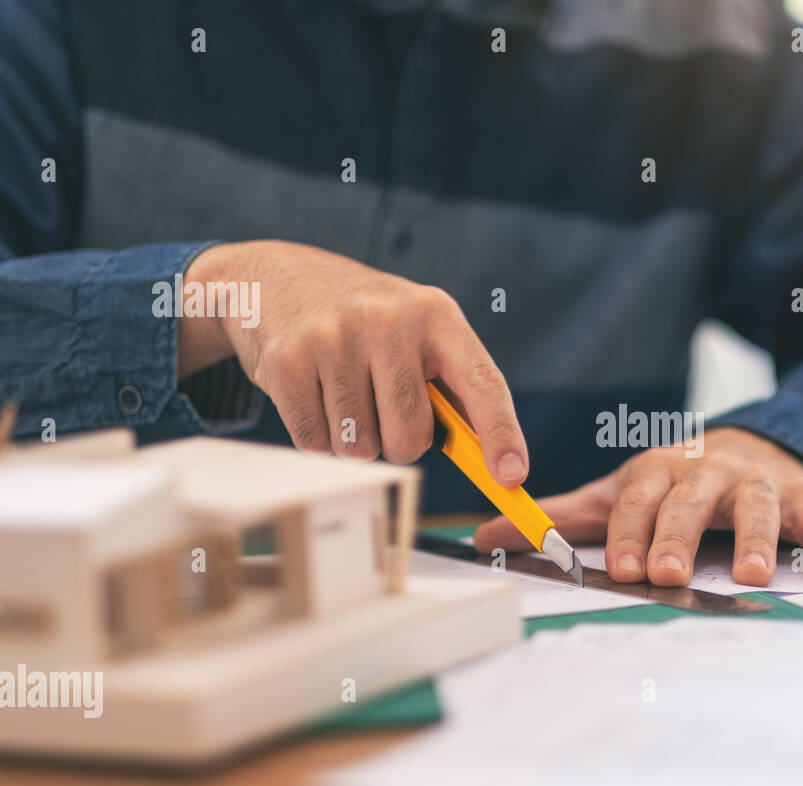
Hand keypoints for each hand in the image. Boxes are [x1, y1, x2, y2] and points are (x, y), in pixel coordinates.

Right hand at [178, 240, 527, 478]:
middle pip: (410, 436)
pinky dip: (318, 438)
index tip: (513, 476)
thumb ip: (453, 390)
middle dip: (401, 443)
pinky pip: (315, 444)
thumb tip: (493, 465)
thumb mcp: (417, 333)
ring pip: (360, 447)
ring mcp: (333, 337)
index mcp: (435, 313)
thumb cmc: (367, 325)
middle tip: (384, 409)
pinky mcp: (287, 361)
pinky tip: (315, 397)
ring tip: (344, 395)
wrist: (275, 278)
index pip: (482, 381)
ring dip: (355, 442)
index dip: (501, 433)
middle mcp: (387, 320)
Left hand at [474, 427, 802, 586]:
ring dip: (757, 539)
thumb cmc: (671, 484)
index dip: (628, 533)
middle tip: (668, 573)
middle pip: (692, 501)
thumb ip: (558, 519)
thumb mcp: (617, 494)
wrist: (747, 446)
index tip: (620, 568)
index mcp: (657, 472)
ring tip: (753, 575)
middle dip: (679, 536)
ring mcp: (757, 483)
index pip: (637, 501)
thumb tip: (482, 535)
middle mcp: (707, 472)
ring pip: (758, 506)